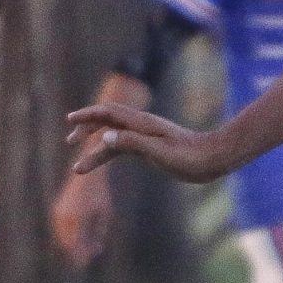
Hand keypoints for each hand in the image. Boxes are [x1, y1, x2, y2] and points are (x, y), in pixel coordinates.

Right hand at [49, 166, 112, 266]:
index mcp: (78, 218)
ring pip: (62, 238)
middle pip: (67, 243)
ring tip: (90, 243)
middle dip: (77, 251)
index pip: (76, 244)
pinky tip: (82, 235)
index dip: (80, 256)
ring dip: (73, 244)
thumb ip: (99, 233)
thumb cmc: (100, 195)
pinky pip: (61, 230)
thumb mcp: (104, 215)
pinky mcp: (56, 211)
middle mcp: (65, 216)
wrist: (86, 175)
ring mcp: (58, 213)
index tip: (85, 263)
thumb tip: (95, 250)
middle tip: (90, 253)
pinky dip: (69, 236)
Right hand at [66, 102, 229, 183]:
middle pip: (107, 122)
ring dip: (95, 150)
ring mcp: (146, 137)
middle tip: (69, 141)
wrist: (212, 160)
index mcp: (141, 124)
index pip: (108, 113)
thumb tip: (104, 138)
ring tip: (78, 169)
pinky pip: (123, 148)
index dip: (87, 115)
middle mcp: (141, 127)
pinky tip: (102, 162)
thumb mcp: (159, 151)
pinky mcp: (151, 148)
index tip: (70, 121)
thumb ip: (132, 143)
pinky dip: (109, 153)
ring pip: (113, 139)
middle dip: (86, 129)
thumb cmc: (189, 156)